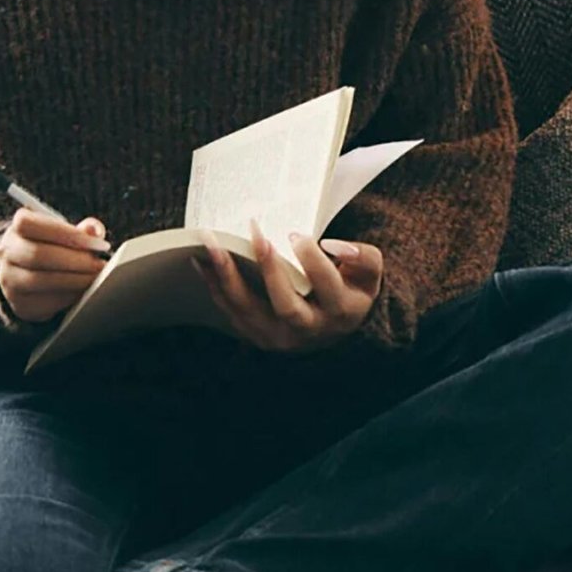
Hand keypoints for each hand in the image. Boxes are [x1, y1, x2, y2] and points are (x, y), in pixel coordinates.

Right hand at [0, 207, 108, 322]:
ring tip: (95, 278)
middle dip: (75, 261)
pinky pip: (46, 302)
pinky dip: (70, 296)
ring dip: (75, 280)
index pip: (36, 225)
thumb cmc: (52, 248)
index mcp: (18, 228)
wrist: (27, 275)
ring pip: (41, 280)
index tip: (100, 245)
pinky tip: (83, 290)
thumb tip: (94, 230)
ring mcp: (10, 280)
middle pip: (38, 255)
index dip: (69, 234)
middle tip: (99, 265)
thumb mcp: (65, 234)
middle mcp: (7, 252)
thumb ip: (82, 230)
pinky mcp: (20, 303)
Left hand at [193, 214, 383, 352]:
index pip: (327, 286)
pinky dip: (216, 286)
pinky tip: (202, 261)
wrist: (333, 326)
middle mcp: (310, 331)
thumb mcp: (368, 273)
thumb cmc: (349, 289)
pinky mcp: (257, 336)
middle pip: (286, 306)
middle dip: (269, 269)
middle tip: (254, 233)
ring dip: (227, 277)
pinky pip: (232, 312)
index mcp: (340, 312)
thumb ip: (363, 257)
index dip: (313, 260)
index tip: (297, 234)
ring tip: (211, 245)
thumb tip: (333, 245)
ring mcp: (280, 338)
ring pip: (250, 311)